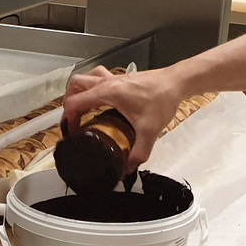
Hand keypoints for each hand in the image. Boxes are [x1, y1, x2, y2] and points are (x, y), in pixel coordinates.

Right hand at [61, 65, 186, 170]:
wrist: (176, 82)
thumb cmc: (162, 98)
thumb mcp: (149, 131)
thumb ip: (138, 153)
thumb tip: (127, 168)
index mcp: (108, 92)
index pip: (75, 102)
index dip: (69, 119)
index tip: (73, 131)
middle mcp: (107, 82)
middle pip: (75, 85)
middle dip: (69, 102)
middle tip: (73, 119)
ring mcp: (114, 78)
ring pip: (85, 78)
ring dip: (79, 91)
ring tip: (80, 107)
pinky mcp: (121, 78)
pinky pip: (99, 78)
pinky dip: (93, 88)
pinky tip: (100, 101)